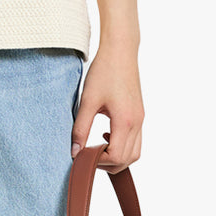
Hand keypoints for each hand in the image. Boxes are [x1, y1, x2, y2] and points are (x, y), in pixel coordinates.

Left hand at [71, 44, 142, 171]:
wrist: (120, 51)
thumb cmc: (104, 71)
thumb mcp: (87, 101)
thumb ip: (80, 128)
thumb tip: (74, 151)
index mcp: (125, 120)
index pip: (116, 156)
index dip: (99, 162)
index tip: (82, 155)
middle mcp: (137, 122)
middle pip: (128, 159)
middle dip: (108, 164)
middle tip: (89, 156)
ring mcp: (141, 119)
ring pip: (135, 152)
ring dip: (117, 157)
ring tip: (97, 147)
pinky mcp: (139, 114)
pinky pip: (136, 140)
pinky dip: (123, 146)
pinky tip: (105, 136)